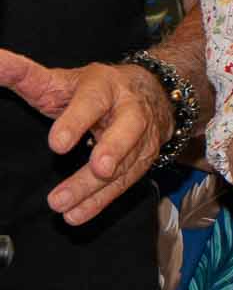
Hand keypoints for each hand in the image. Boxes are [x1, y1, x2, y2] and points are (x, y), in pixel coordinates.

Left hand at [0, 51, 171, 225]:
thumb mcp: (61, 78)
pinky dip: (100, 202)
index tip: (57, 145)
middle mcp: (130, 110)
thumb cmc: (95, 89)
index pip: (92, 102)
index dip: (77, 122)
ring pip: (125, 164)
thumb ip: (24, 74)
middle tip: (97, 169)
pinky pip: (125, 183)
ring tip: (64, 207)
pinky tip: (77, 215)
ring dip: (96, 188)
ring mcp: (143, 137)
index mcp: (105, 87)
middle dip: (113, 150)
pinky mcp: (145, 159)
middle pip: (127, 131)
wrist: (151, 93)